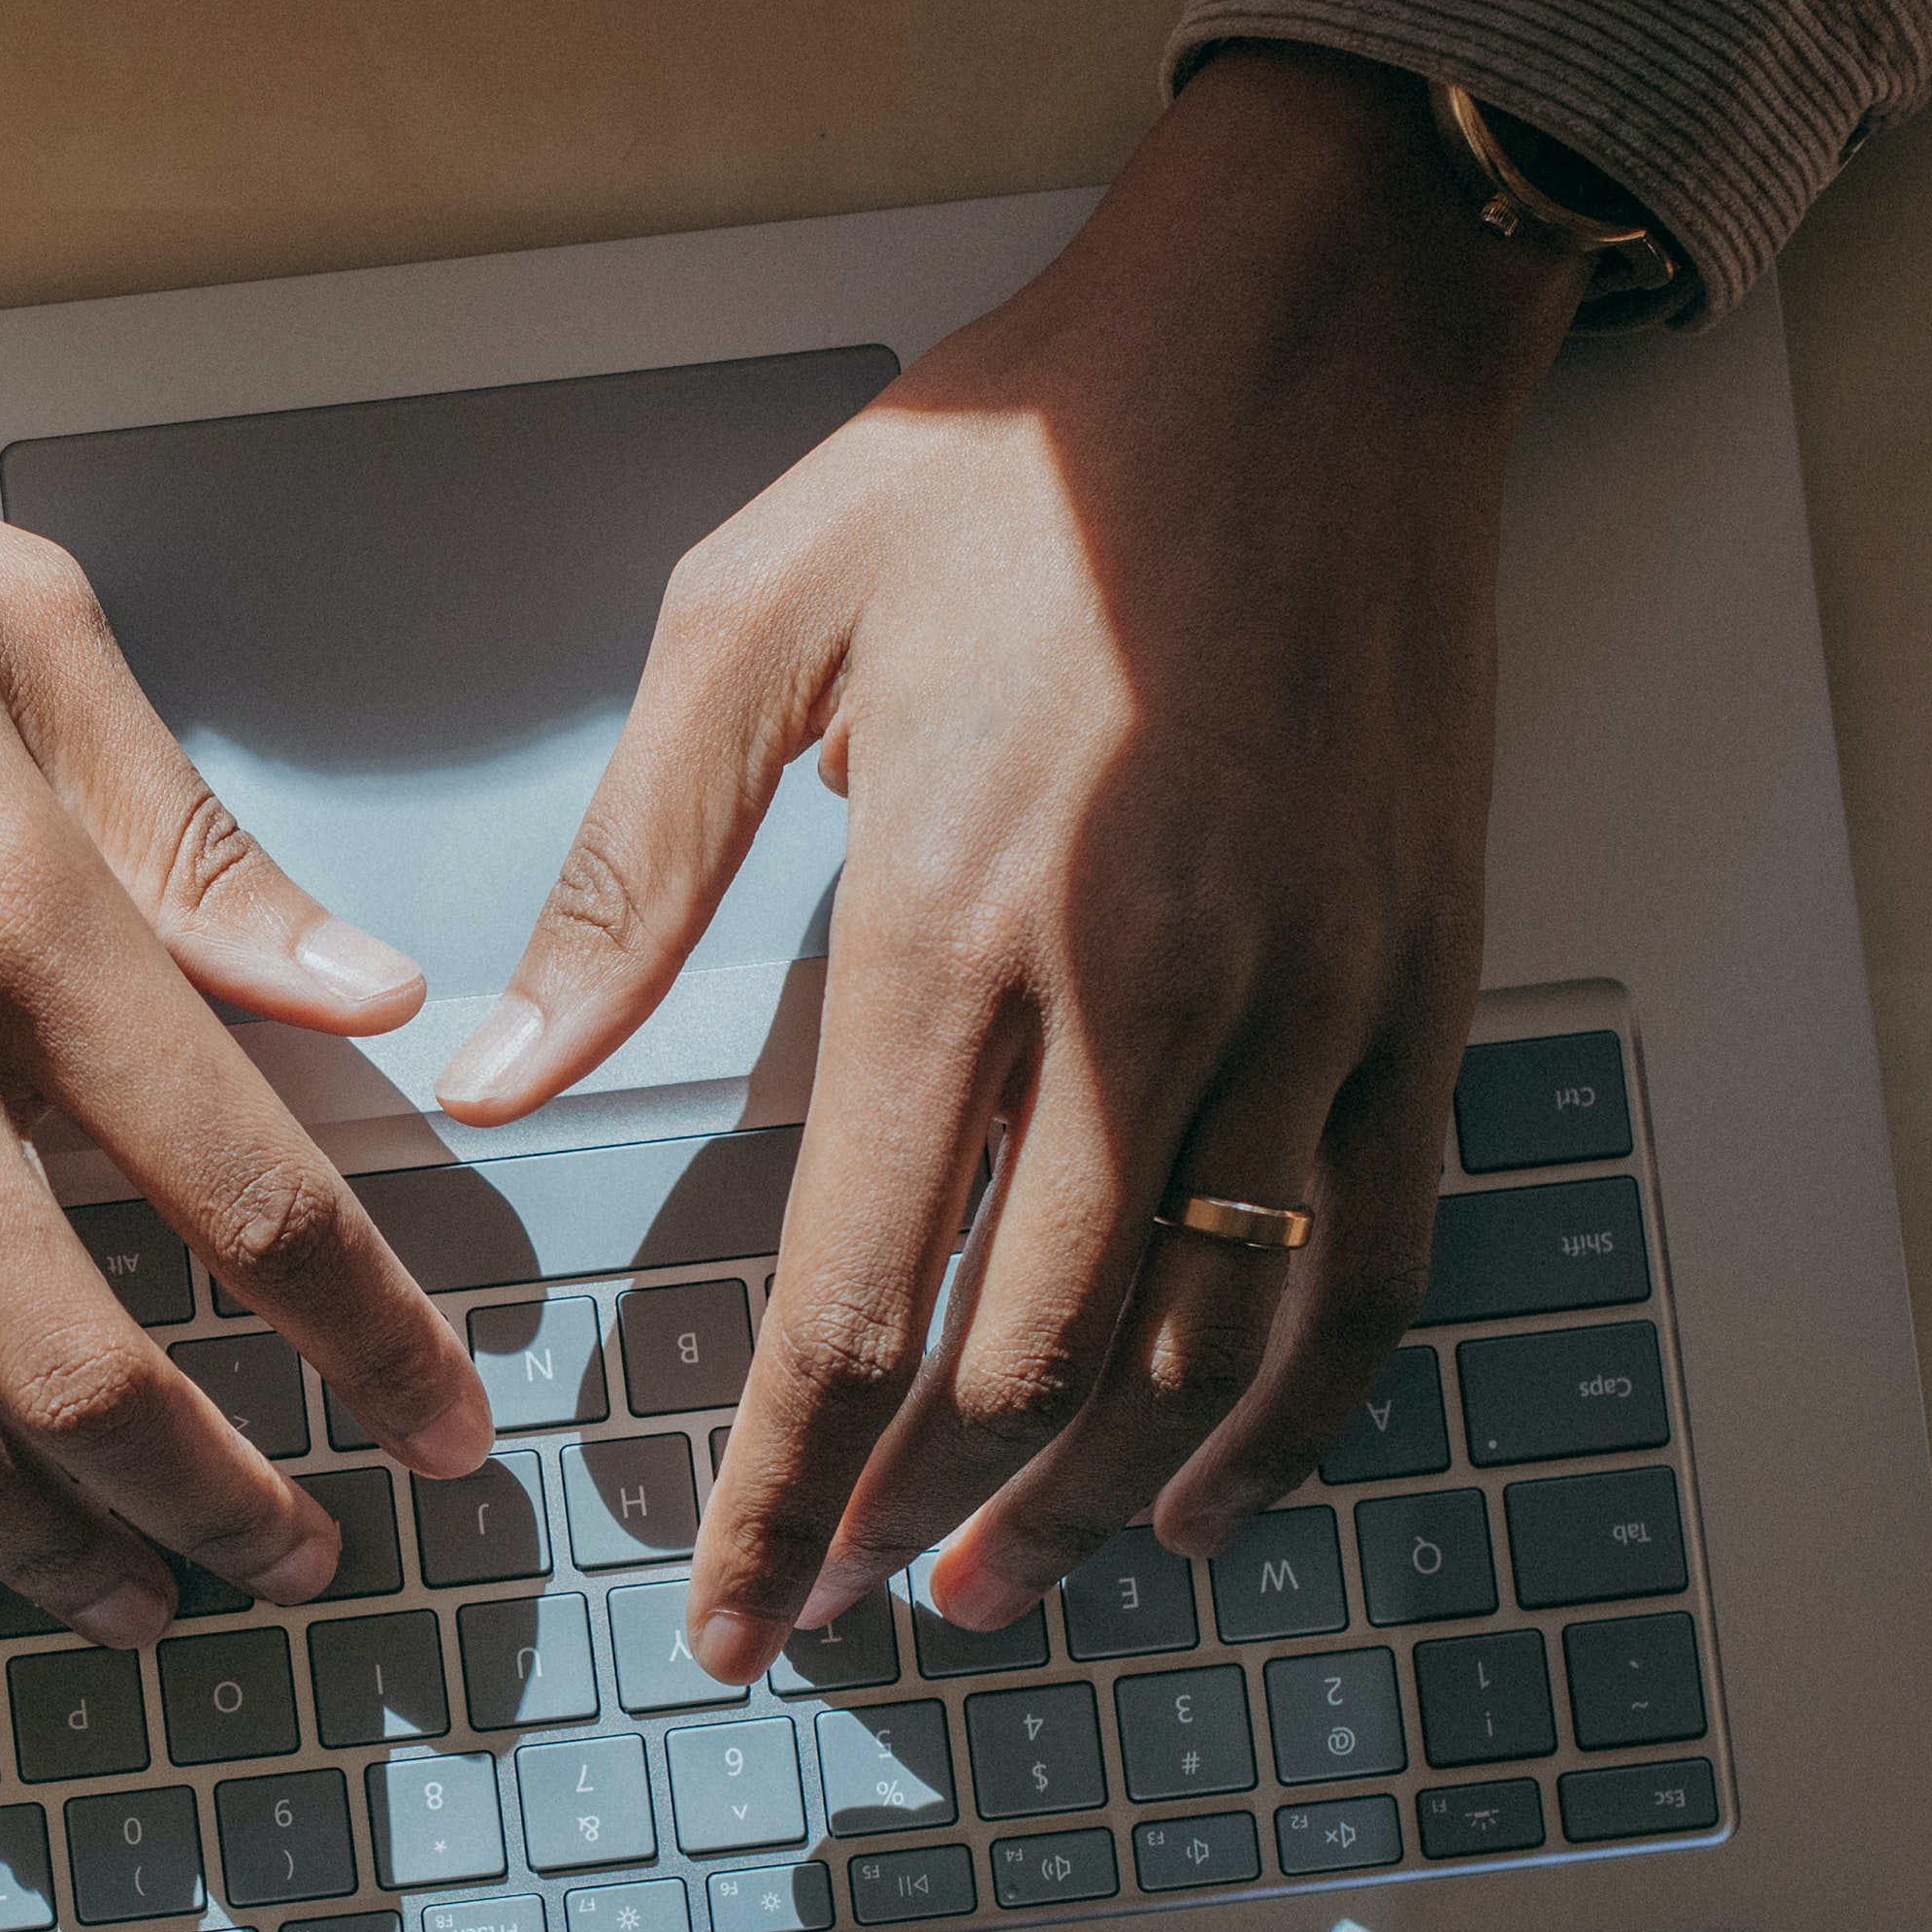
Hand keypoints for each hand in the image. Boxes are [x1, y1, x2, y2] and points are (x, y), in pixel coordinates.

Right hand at [0, 215, 498, 1651]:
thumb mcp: (19, 621)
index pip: (246, 1189)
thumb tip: (367, 992)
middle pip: (81, 1365)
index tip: (444, 1425)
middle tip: (299, 1563)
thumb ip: (191, 838)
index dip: (371, 1341)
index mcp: (10, 898)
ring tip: (132, 1602)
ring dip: (39, 1551)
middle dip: (219, 1504)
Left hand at [435, 44, 1586, 1679]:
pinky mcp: (1421, 981)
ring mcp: (1307, 996)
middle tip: (829, 1607)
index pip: (851, 1292)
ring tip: (986, 1587)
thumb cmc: (1007, 456)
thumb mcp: (749, 617)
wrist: (1302, 323)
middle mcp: (1142, 990)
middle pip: (1023, 1359)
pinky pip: (1372, 1262)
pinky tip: (1211, 1495)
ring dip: (1088, 1503)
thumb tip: (509, 1074)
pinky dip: (1298, 1413)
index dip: (780, 1485)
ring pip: (1201, 1342)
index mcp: (949, 917)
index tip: (732, 1607)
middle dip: (910, 1518)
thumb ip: (630, 873)